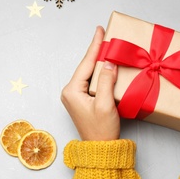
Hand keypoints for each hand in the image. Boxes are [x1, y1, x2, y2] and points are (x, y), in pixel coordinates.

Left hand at [61, 26, 119, 140]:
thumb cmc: (101, 129)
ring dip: (98, 61)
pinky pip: (91, 81)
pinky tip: (106, 66)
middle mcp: (70, 91)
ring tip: (106, 47)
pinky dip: (100, 73)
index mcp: (72, 91)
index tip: (99, 30)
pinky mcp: (83, 100)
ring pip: (89, 73)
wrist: (100, 148)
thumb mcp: (105, 104)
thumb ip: (107, 81)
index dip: (94, 46)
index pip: (86, 63)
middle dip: (96, 51)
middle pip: (86, 66)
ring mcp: (75, 96)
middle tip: (105, 36)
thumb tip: (109, 63)